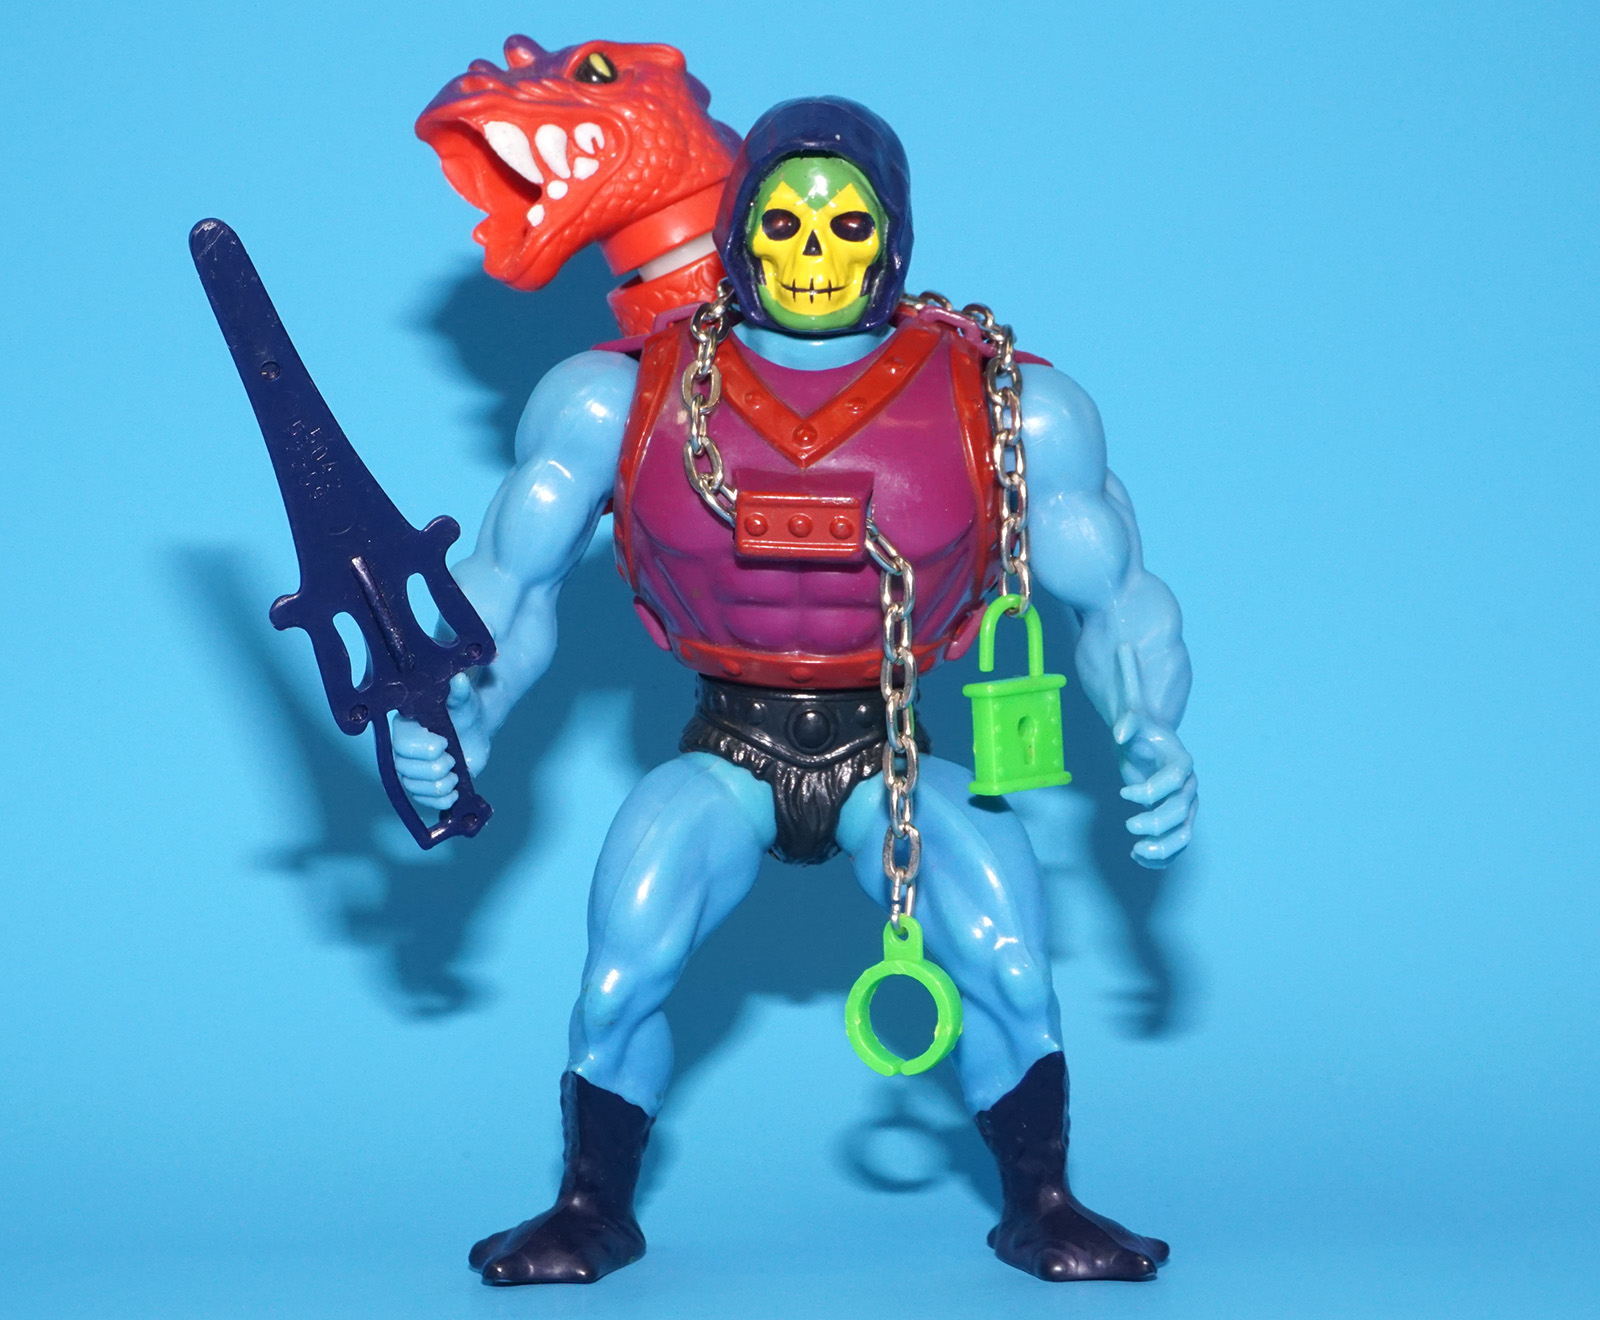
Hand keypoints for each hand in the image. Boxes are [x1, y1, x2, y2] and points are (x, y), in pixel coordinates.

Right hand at [391, 673, 489, 810]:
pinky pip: (423, 800)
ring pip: (412, 787)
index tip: (445, 742)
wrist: (475, 728)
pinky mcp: (424, 784)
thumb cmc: (465, 710)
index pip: (402, 744)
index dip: (424, 748)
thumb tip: (460, 679)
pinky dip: (440, 800)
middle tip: (452, 757)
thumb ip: (460, 693)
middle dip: (434, 767)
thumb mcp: (464, 700)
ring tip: (455, 773)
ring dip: (439, 784)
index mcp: (406, 726)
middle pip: (404, 769)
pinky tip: (454, 791)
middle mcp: (403, 749)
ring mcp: (413, 768)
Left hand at [1111, 644, 1196, 867]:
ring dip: (1163, 847)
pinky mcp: (1176, 819)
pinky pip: (1175, 844)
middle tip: (1129, 825)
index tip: (1122, 792)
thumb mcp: (1132, 718)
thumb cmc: (1140, 729)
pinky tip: (1137, 857)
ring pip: (1184, 833)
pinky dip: (1161, 856)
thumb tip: (1119, 732)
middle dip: (1156, 822)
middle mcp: (1189, 786)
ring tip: (1137, 851)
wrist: (1148, 741)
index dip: (1150, 790)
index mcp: (1181, 761)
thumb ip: (1127, 721)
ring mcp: (1185, 804)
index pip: (1175, 781)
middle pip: (1181, 811)